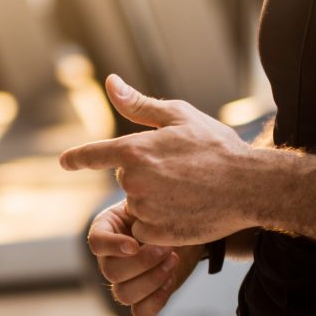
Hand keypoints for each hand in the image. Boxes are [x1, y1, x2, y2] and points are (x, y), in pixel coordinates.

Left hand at [60, 74, 256, 245]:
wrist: (251, 186)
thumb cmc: (216, 146)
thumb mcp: (179, 116)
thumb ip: (139, 104)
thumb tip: (111, 82)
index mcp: (134, 149)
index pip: (94, 154)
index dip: (79, 157)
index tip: (65, 162)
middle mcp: (133, 180)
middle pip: (125, 179)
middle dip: (146, 174)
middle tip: (181, 171)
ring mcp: (144, 209)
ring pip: (137, 204)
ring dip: (154, 201)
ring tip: (187, 191)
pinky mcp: (157, 233)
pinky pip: (146, 230)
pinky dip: (160, 224)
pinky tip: (185, 212)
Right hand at [85, 201, 196, 315]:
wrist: (188, 229)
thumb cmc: (167, 209)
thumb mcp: (152, 199)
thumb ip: (141, 197)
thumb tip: (132, 184)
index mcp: (106, 230)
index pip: (96, 242)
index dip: (113, 246)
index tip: (135, 244)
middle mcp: (110, 258)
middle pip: (111, 272)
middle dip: (142, 263)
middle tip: (167, 249)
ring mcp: (124, 280)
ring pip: (124, 294)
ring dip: (152, 280)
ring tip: (173, 261)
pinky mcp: (143, 297)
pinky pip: (140, 312)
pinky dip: (156, 300)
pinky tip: (171, 280)